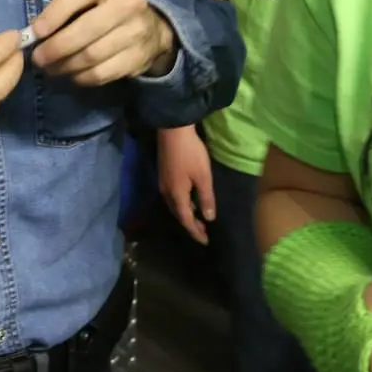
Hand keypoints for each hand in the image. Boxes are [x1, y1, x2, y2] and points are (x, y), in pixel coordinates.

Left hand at [28, 0, 175, 84]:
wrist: (151, 25)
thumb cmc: (107, 4)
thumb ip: (65, 5)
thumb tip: (35, 32)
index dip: (52, 17)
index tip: (34, 33)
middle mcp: (128, 3)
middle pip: (84, 31)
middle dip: (55, 48)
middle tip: (38, 58)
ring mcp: (137, 31)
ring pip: (91, 56)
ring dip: (65, 66)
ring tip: (51, 68)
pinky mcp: (139, 57)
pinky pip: (102, 73)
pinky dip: (81, 77)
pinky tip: (71, 74)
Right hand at [157, 125, 215, 244]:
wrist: (172, 131)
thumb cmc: (190, 154)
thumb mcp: (203, 177)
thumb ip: (206, 198)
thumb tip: (208, 218)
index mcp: (177, 195)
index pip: (186, 220)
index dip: (196, 232)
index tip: (206, 241)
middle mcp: (166, 192)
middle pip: (178, 214)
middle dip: (190, 224)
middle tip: (203, 231)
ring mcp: (163, 183)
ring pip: (174, 205)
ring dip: (186, 214)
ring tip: (198, 218)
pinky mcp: (163, 174)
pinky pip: (173, 197)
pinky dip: (182, 204)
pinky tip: (189, 200)